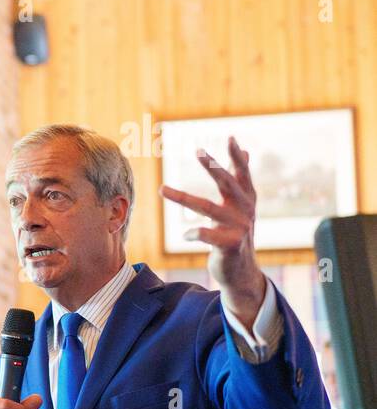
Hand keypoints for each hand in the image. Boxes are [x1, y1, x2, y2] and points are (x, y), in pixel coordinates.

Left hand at [160, 137, 266, 326]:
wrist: (241, 271)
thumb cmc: (236, 234)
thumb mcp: (241, 206)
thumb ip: (240, 180)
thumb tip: (247, 152)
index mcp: (247, 199)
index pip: (242, 173)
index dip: (236, 156)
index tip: (230, 137)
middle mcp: (245, 211)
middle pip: (228, 184)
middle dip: (213, 168)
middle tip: (199, 151)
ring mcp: (239, 228)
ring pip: (207, 208)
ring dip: (182, 198)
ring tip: (161, 189)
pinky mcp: (230, 245)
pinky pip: (207, 235)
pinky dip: (194, 233)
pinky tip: (184, 234)